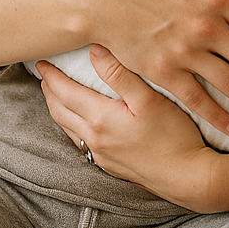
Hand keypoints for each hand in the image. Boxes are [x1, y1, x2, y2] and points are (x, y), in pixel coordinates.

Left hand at [36, 49, 221, 209]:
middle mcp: (94, 139)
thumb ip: (120, 74)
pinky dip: (71, 125)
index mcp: (100, 119)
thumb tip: (94, 50)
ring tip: (57, 94)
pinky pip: (80, 142)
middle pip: (60, 111)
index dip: (51, 75)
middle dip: (49, 91)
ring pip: (68, 128)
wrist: (187, 177)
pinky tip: (80, 122)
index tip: (42, 61)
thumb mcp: (149, 99)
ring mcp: (101, 155)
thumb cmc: (174, 136)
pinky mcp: (111, 166)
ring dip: (58, 109)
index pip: (64, 92)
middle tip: (45, 74)